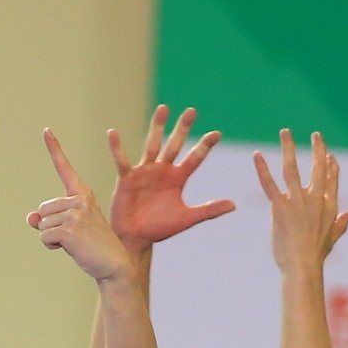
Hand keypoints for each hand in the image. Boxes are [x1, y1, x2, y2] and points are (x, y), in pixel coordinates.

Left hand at [28, 130, 136, 284]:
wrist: (114, 266)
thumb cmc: (92, 247)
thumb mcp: (69, 230)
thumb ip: (47, 221)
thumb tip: (30, 218)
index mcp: (83, 194)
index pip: (64, 168)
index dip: (54, 148)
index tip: (46, 129)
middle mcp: (80, 199)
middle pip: (43, 210)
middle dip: (50, 227)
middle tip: (74, 237)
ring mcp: (75, 213)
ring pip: (42, 225)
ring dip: (52, 238)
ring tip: (74, 243)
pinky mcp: (70, 229)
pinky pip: (44, 236)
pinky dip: (52, 246)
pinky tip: (71, 249)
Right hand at [107, 105, 235, 249]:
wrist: (136, 239)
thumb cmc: (160, 229)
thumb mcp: (187, 218)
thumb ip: (209, 210)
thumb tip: (234, 205)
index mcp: (177, 178)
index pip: (195, 158)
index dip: (205, 146)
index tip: (217, 134)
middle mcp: (162, 170)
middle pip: (175, 144)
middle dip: (183, 128)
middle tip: (192, 111)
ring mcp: (144, 172)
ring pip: (152, 145)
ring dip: (157, 127)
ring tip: (164, 108)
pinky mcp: (127, 178)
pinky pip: (122, 160)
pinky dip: (117, 147)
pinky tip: (112, 133)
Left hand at [252, 131, 347, 274]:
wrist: (303, 267)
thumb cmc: (315, 256)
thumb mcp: (332, 237)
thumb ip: (341, 223)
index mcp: (329, 206)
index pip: (332, 180)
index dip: (332, 166)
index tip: (329, 155)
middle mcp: (315, 200)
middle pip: (318, 168)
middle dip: (318, 149)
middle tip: (316, 135)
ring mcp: (297, 203)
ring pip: (292, 169)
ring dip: (288, 148)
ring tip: (285, 132)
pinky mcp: (280, 209)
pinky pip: (269, 185)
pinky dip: (262, 169)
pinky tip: (256, 155)